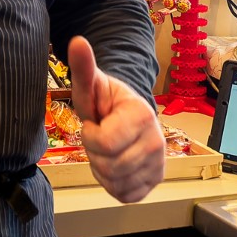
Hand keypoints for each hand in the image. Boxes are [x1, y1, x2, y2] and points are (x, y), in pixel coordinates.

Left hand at [68, 35, 163, 202]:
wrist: (128, 114)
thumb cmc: (107, 100)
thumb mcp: (92, 84)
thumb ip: (83, 67)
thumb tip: (77, 41)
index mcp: (142, 115)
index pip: (105, 143)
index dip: (91, 135)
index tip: (95, 123)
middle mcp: (157, 142)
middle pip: (110, 166)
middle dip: (95, 153)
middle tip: (99, 137)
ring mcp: (159, 164)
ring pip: (116, 182)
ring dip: (102, 169)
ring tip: (107, 149)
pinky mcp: (155, 182)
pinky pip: (124, 194)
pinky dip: (113, 184)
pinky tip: (115, 164)